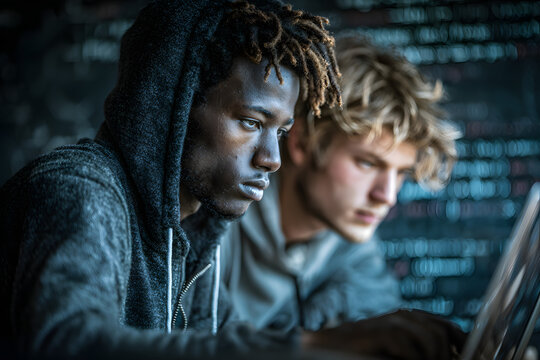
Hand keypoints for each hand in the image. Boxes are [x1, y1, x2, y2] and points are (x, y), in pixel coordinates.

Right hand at [302, 309, 465, 359]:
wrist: (329, 349)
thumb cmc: (364, 353)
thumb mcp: (399, 353)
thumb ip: (420, 352)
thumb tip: (451, 357)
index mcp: (410, 320)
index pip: (447, 327)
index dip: (461, 342)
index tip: (465, 356)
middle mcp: (403, 316)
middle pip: (442, 332)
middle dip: (445, 355)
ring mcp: (392, 321)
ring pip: (432, 339)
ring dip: (431, 358)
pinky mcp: (383, 330)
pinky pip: (410, 346)